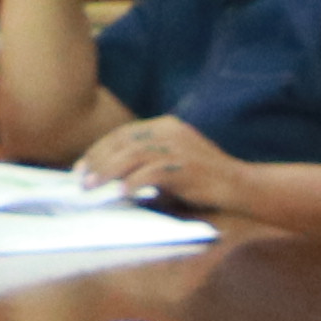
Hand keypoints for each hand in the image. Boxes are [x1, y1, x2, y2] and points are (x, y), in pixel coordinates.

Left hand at [74, 114, 233, 209]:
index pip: (123, 134)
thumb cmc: (204, 182)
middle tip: (80, 180)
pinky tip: (122, 193)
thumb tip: (112, 182)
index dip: (99, 150)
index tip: (82, 168)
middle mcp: (169, 131)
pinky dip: (134, 183)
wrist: (241, 186)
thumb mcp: (172, 167)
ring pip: (132, 155)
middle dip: (97, 161)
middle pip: (123, 142)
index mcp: (165, 126)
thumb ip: (146, 166)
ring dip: (107, 171)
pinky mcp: (186, 166)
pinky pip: (152, 172)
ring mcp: (178, 147)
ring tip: (92, 187)